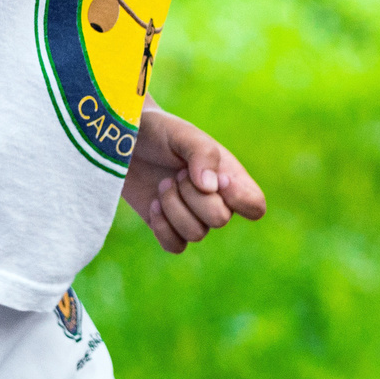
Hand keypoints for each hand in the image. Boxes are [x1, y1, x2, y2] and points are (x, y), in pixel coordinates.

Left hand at [122, 106, 266, 254]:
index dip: (240, 199)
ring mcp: (191, 216)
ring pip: (196, 234)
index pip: (255, 205)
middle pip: (220, 219)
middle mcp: (215, 200)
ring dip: (174, 207)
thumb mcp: (183, 134)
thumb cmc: (160, 132)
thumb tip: (211, 188)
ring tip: (163, 183)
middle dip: (194, 196)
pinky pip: (175, 246)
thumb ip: (203, 154)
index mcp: (229, 176)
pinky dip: (162, 227)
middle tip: (178, 173)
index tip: (216, 178)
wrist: (124, 141)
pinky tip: (153, 203)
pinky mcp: (168, 227)